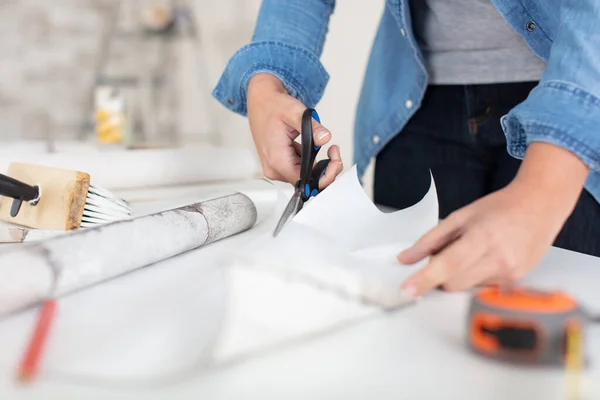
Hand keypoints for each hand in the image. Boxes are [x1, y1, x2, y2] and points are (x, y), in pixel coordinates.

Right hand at [246, 73, 342, 187]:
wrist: (261, 101)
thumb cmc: (273, 106)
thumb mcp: (295, 112)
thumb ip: (312, 126)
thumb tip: (325, 137)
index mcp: (277, 159)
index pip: (305, 182)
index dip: (324, 176)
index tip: (334, 162)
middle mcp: (274, 168)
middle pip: (307, 182)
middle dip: (325, 170)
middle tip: (334, 152)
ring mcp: (275, 168)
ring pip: (305, 177)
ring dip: (319, 166)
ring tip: (327, 149)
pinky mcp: (279, 164)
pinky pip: (299, 170)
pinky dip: (310, 162)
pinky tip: (312, 148)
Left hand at [397, 142, 588, 297]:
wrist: (540, 206)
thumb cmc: (500, 208)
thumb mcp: (460, 216)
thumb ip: (430, 240)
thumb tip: (405, 258)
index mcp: (482, 237)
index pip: (448, 265)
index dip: (425, 279)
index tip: (407, 290)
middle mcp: (499, 259)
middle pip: (453, 283)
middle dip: (442, 274)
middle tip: (450, 252)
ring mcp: (510, 274)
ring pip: (467, 287)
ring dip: (461, 275)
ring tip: (476, 251)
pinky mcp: (516, 283)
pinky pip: (482, 288)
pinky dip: (477, 276)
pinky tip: (489, 258)